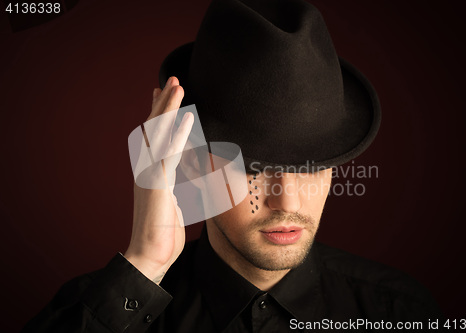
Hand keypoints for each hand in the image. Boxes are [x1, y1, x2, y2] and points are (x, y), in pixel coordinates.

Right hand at [124, 77, 192, 283]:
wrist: (150, 255)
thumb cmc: (163, 232)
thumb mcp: (171, 202)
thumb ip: (174, 185)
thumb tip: (182, 175)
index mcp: (150, 171)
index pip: (154, 136)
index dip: (158, 113)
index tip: (162, 92)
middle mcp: (146, 168)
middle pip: (154, 128)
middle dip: (164, 103)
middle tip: (172, 79)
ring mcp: (149, 175)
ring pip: (158, 135)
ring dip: (168, 109)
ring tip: (177, 86)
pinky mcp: (157, 184)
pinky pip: (169, 154)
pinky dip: (177, 134)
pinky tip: (186, 118)